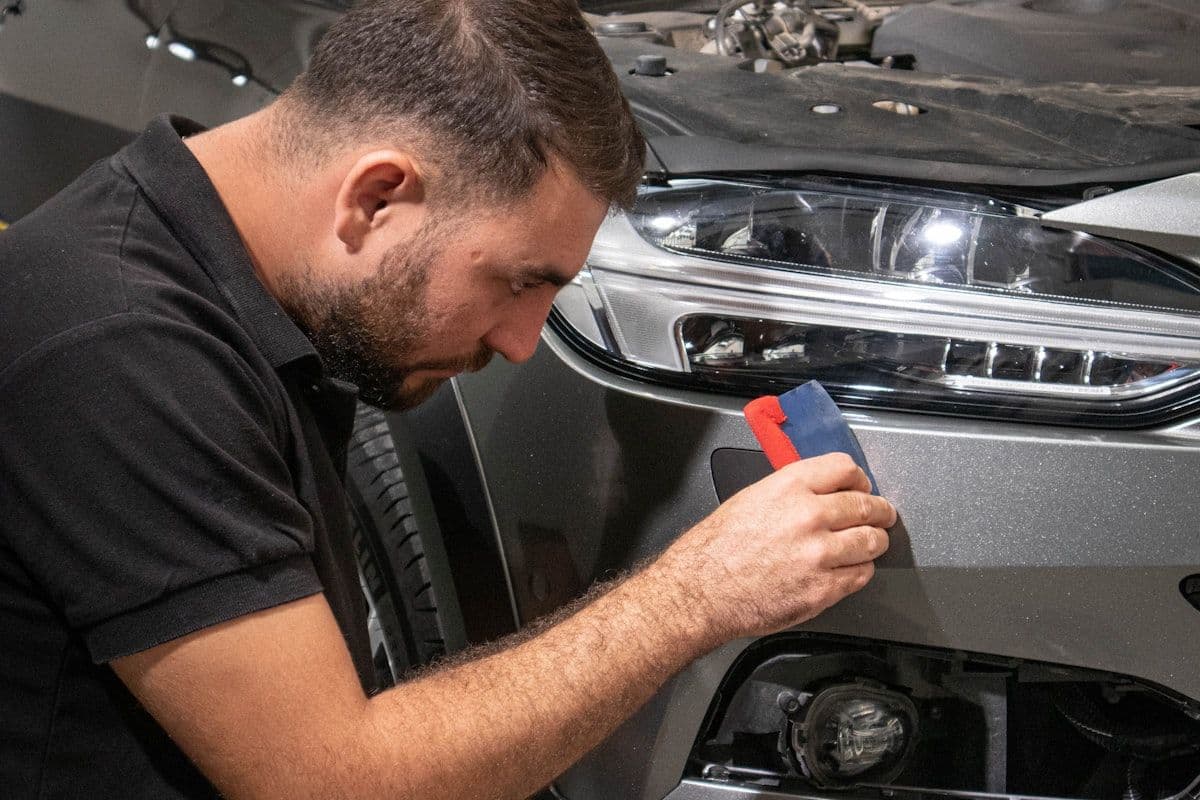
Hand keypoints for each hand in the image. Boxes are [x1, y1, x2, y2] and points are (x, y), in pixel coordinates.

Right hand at [653, 452, 896, 645]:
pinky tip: (850, 568)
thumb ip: (792, 492)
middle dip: (879, 511)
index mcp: (789, 487)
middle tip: (882, 515)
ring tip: (871, 543)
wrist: (702, 591)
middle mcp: (809, 516)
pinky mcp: (823, 589)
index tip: (862, 487)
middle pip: (866, 506)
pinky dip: (860, 571)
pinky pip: (860, 575)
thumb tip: (822, 493)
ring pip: (871, 542)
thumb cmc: (717, 548)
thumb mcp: (752, 498)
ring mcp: (819, 554)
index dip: (859, 479)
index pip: (845, 469)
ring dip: (874, 541)